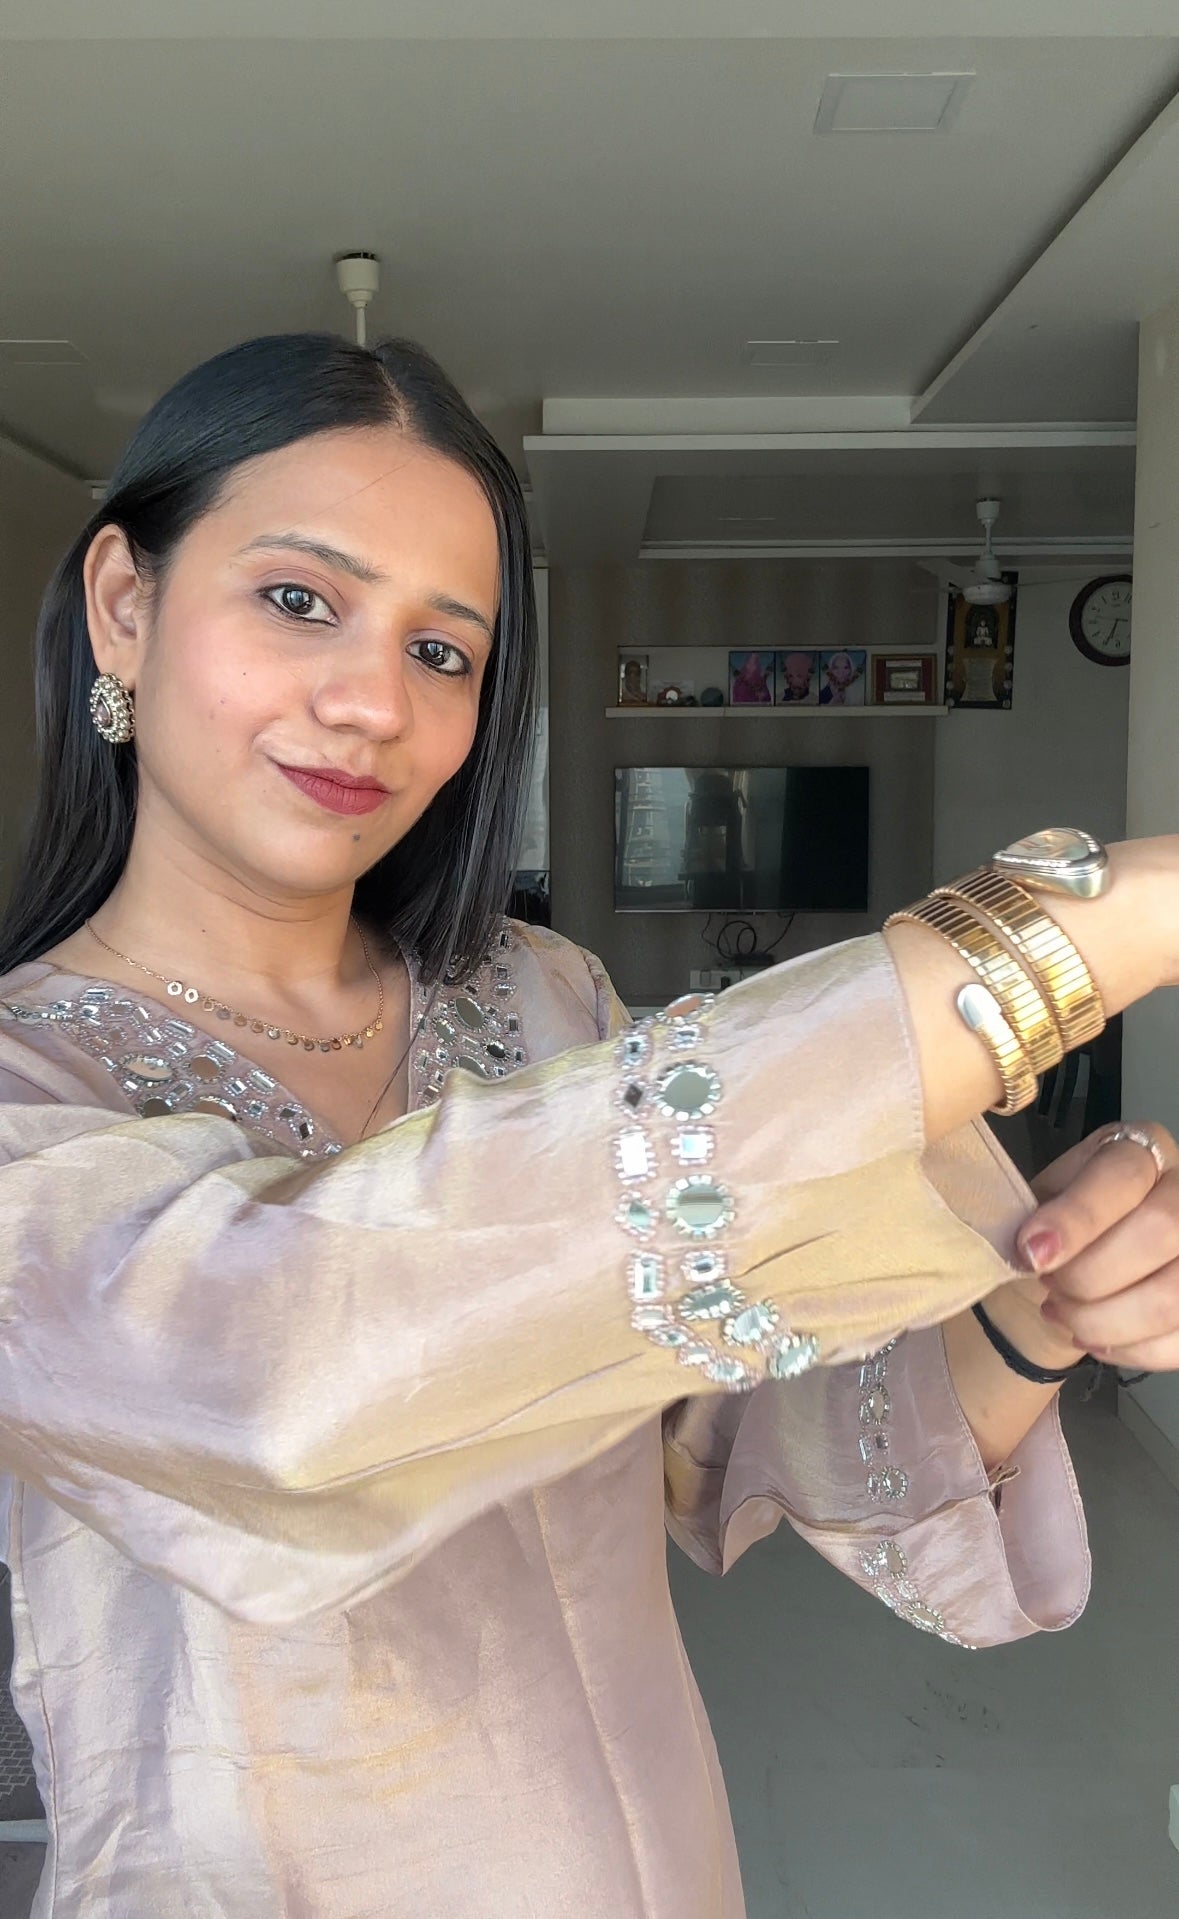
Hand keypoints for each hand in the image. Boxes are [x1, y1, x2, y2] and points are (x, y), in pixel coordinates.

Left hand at [1009, 1123, 1178, 1372]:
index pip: (1122, 1175)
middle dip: (1089, 1275)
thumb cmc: (1053, 1228)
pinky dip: (1128, 1350)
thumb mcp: (1035, 1203)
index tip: (1030, 1253)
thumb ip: (1037, 1216)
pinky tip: (1093, 1340)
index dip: (1078, 1218)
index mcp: (1139, 1150)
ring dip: (1104, 1321)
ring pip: (1173, 1296)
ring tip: (1064, 1315)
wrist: (1069, 1270)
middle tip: (1050, 1286)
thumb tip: (1032, 1251)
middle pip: (1160, 1231)